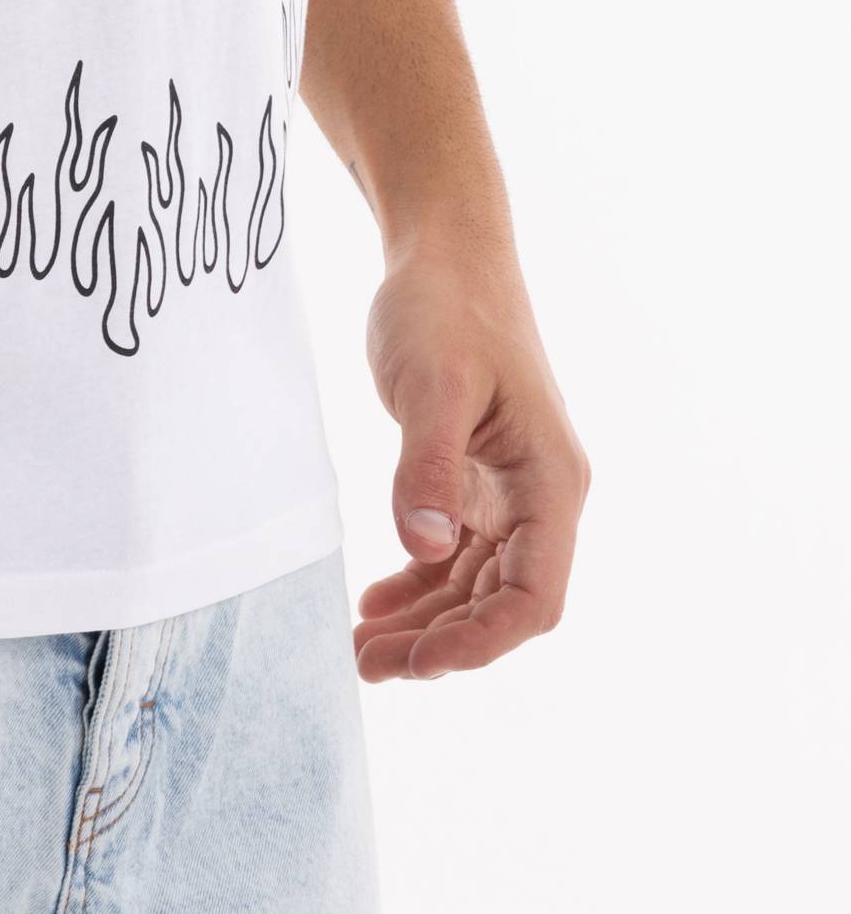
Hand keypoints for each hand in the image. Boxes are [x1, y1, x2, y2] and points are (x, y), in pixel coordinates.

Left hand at [355, 237, 590, 679]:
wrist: (446, 248)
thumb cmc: (446, 305)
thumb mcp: (432, 381)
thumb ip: (428, 465)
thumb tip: (427, 549)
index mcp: (551, 483)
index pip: (535, 597)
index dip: (482, 642)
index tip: (419, 660)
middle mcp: (540, 497)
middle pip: (502, 604)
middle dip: (441, 644)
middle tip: (367, 665)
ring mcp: (510, 491)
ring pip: (476, 586)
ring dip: (426, 623)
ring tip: (362, 646)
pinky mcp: (476, 479)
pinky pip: (457, 554)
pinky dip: (421, 584)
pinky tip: (377, 599)